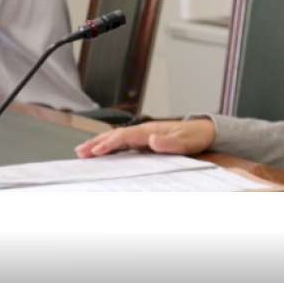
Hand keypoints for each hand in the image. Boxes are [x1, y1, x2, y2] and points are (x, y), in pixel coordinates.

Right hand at [75, 120, 216, 157]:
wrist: (204, 132)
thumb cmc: (194, 136)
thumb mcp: (185, 142)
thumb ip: (168, 143)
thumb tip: (152, 140)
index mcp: (150, 130)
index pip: (124, 136)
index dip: (109, 143)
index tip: (96, 151)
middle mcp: (144, 131)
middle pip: (116, 136)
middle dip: (97, 143)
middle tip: (80, 152)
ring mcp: (143, 136)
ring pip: (117, 139)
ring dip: (100, 144)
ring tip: (83, 151)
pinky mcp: (145, 141)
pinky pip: (123, 144)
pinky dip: (110, 147)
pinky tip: (101, 152)